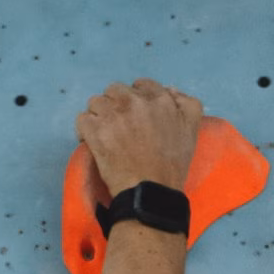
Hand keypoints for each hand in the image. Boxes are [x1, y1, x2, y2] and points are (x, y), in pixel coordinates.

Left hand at [76, 78, 201, 199]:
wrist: (151, 189)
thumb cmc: (172, 163)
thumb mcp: (191, 127)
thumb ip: (185, 102)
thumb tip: (168, 89)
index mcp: (158, 98)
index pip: (140, 84)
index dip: (135, 99)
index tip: (134, 115)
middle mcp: (134, 101)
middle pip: (114, 90)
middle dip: (115, 105)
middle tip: (119, 125)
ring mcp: (112, 115)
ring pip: (95, 102)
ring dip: (98, 116)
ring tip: (105, 134)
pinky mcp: (95, 131)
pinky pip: (82, 119)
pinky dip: (85, 130)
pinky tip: (92, 141)